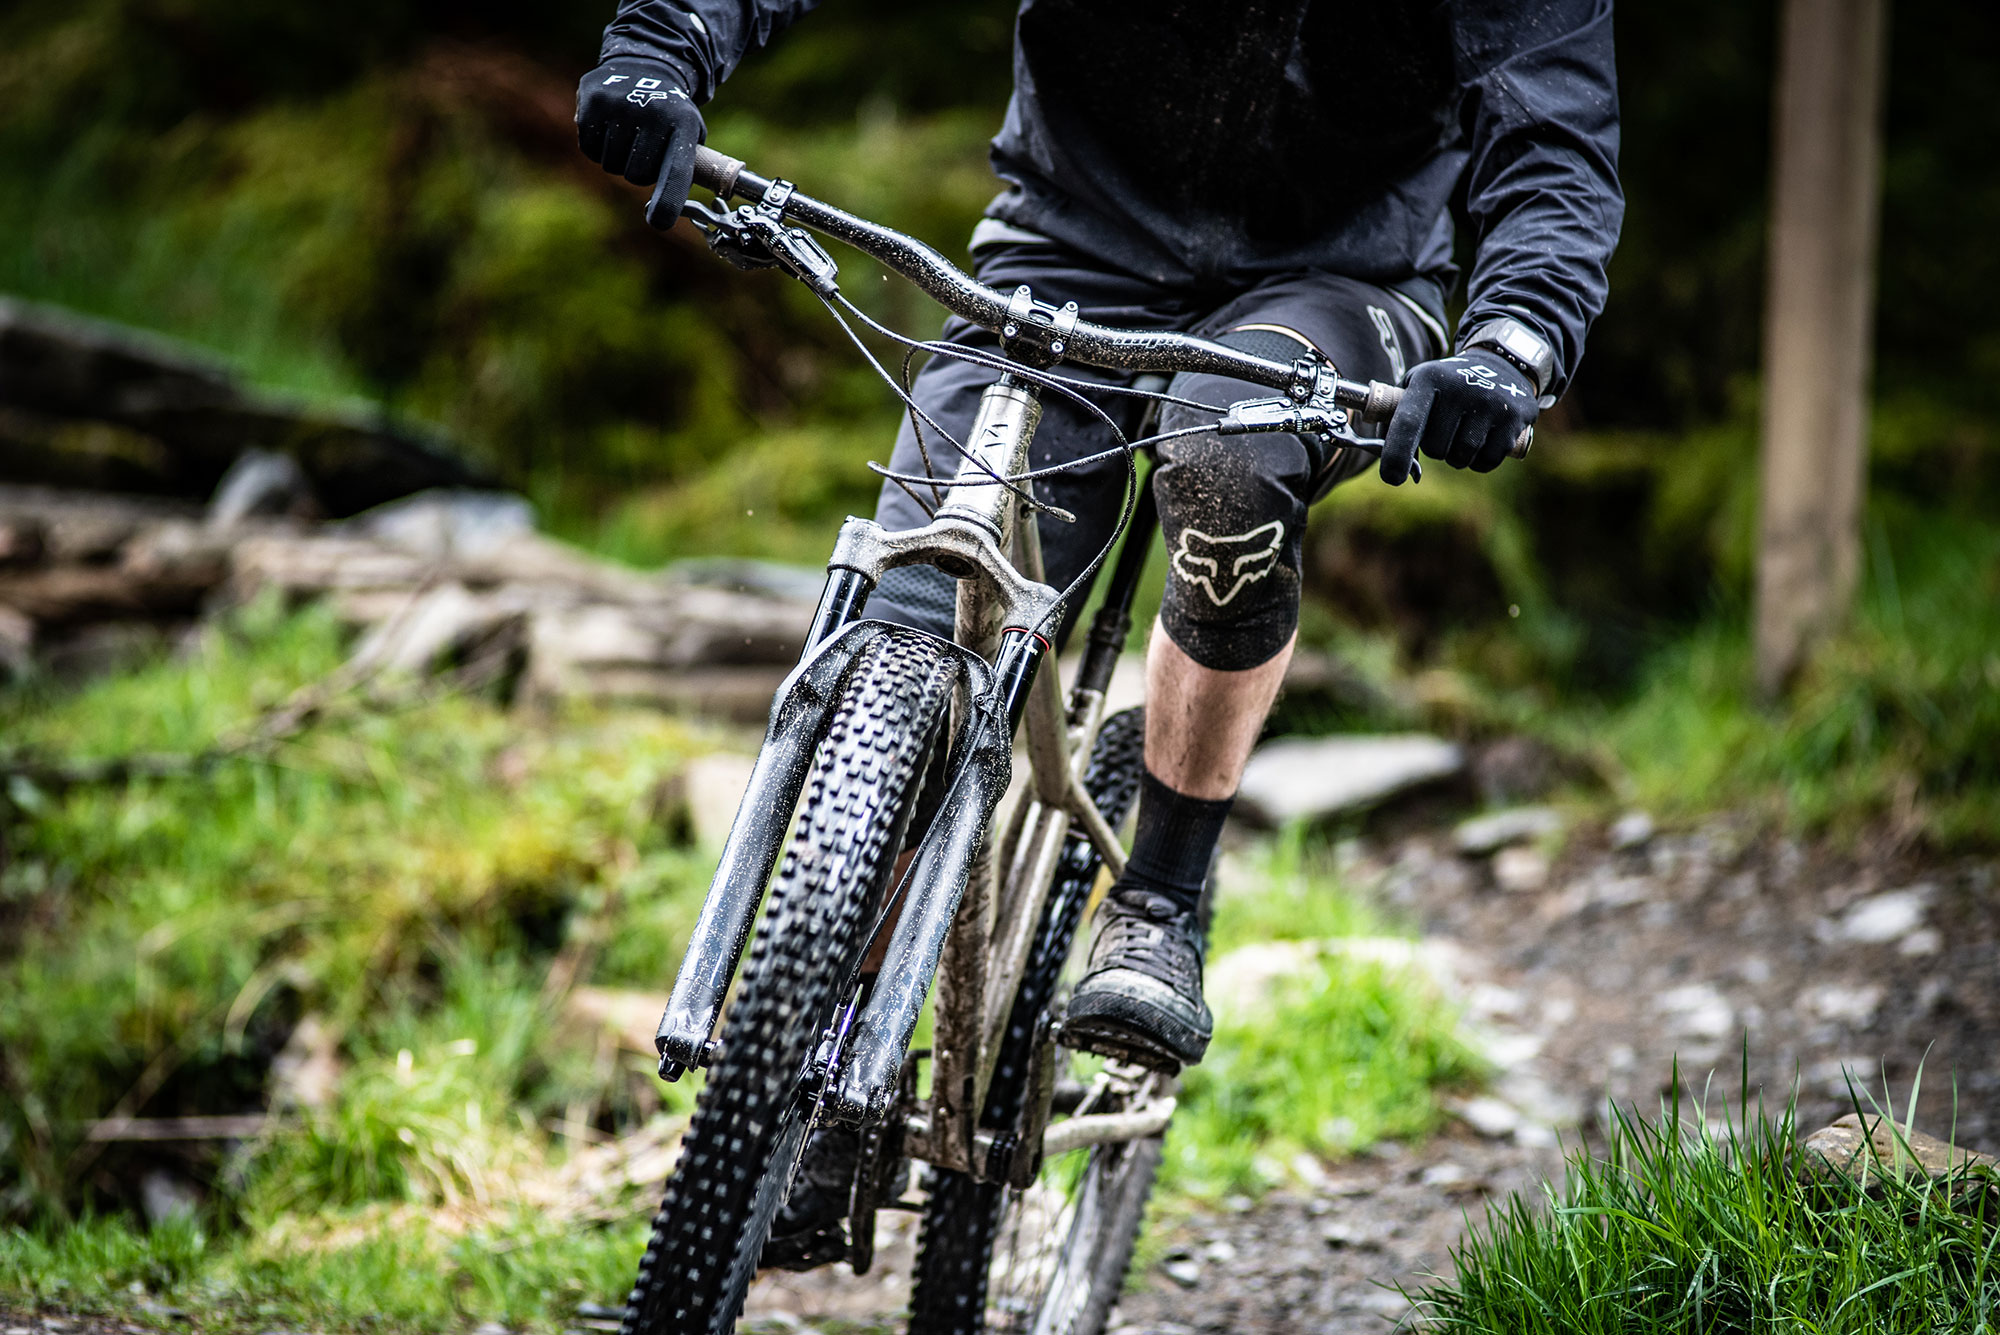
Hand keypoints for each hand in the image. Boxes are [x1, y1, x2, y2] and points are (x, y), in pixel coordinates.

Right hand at [575, 56, 705, 229]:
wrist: (645, 66)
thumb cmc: (670, 114)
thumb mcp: (690, 134)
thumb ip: (685, 171)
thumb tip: (663, 216)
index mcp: (684, 125)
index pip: (677, 171)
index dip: (668, 200)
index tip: (658, 221)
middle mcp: (653, 112)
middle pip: (636, 175)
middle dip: (638, 171)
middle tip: (644, 147)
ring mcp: (622, 104)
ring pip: (611, 165)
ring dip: (617, 158)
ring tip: (628, 133)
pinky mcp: (593, 101)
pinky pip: (589, 150)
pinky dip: (597, 147)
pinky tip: (609, 127)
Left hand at [1379, 354, 1538, 485]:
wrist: (1501, 364)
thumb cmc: (1446, 386)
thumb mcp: (1417, 386)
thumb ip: (1393, 418)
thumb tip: (1382, 455)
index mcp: (1429, 379)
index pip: (1407, 422)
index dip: (1396, 454)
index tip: (1391, 478)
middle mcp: (1460, 388)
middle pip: (1435, 449)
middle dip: (1435, 448)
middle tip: (1446, 427)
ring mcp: (1490, 402)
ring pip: (1461, 458)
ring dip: (1457, 457)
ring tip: (1464, 431)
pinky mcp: (1514, 418)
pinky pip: (1486, 462)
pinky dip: (1480, 462)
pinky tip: (1484, 440)